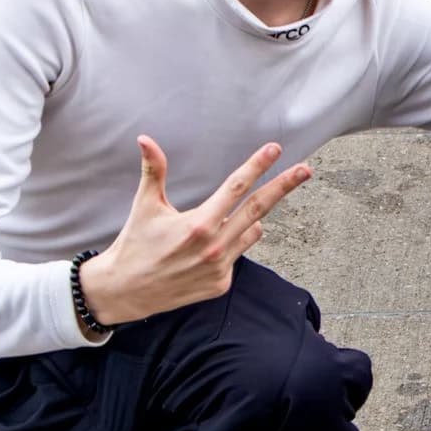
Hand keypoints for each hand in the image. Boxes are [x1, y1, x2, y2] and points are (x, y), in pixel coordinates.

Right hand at [77, 136, 311, 327]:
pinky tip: (211, 245)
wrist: (125, 291)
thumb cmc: (135, 244)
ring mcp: (221, 268)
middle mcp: (215, 246)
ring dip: (250, 219)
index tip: (275, 149)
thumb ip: (153, 172)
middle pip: (259, 208)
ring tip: (228, 217)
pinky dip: (233, 243)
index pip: (236, 187)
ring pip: (252, 232)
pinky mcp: (221, 284)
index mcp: (198, 224)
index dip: (257, 165)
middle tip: (305, 170)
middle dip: (284, 186)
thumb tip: (145, 139)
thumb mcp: (145, 206)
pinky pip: (239, 254)